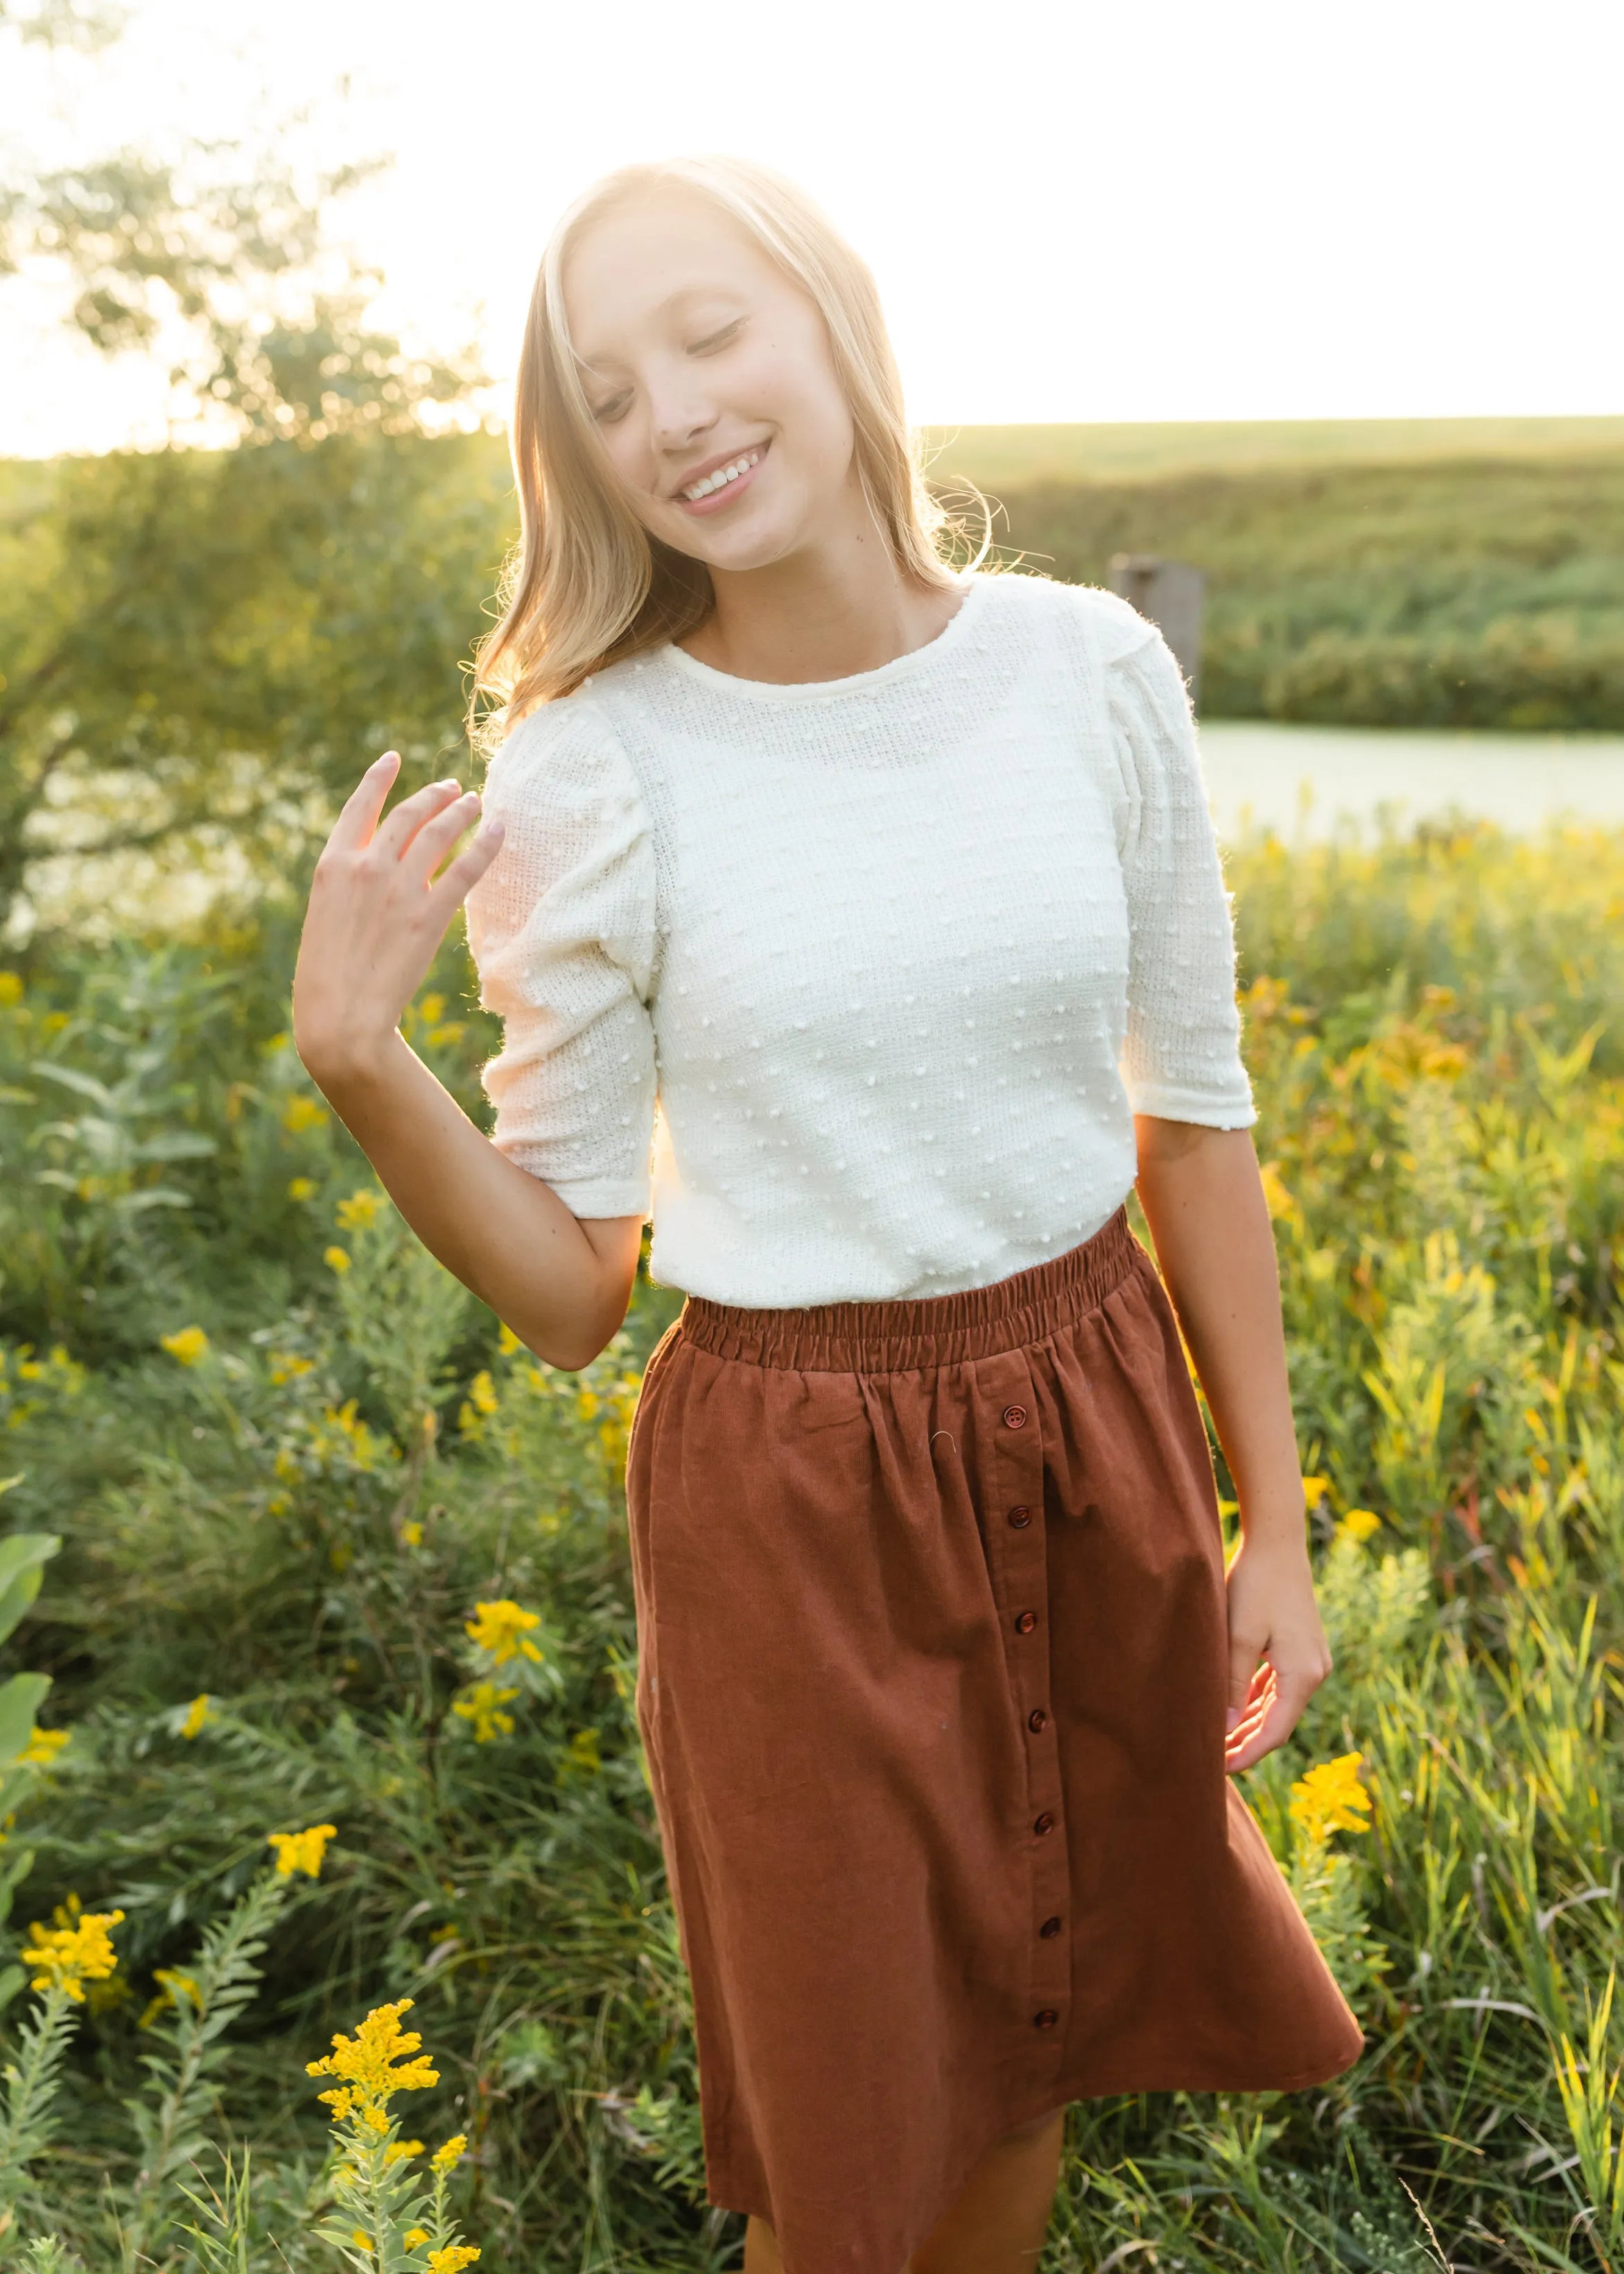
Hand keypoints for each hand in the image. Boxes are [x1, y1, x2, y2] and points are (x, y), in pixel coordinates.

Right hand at [293, 752, 504, 1089]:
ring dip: (460, 812)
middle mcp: (366, 868)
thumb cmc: (327, 979)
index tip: (393, 759)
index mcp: (333, 866)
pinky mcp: (430, 915)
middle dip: (432, 795)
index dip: (378, 779)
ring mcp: (399, 889)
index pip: (359, 808)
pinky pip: (465, 869)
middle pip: (407, 815)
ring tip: (474, 801)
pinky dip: (485, 846)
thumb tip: (374, 873)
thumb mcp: (325, 920)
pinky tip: (497, 831)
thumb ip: (349, 889)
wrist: (340, 1017)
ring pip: (438, 833)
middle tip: (451, 787)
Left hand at [1222, 1532, 1331, 1774]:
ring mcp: (1309, 1660)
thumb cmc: (1255, 1586)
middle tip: (1209, 1761)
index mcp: (1304, 1675)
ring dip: (1248, 1722)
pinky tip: (1232, 1710)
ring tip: (1216, 1740)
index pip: (1275, 1732)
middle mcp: (1313, 1672)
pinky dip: (1254, 1699)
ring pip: (1276, 1704)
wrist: (1277, 1542)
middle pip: (1277, 1722)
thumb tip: (1225, 1729)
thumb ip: (1232, 1683)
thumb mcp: (1239, 1636)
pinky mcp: (1299, 1647)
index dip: (1246, 1754)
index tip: (1218, 1770)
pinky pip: (1276, 1685)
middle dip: (1245, 1742)